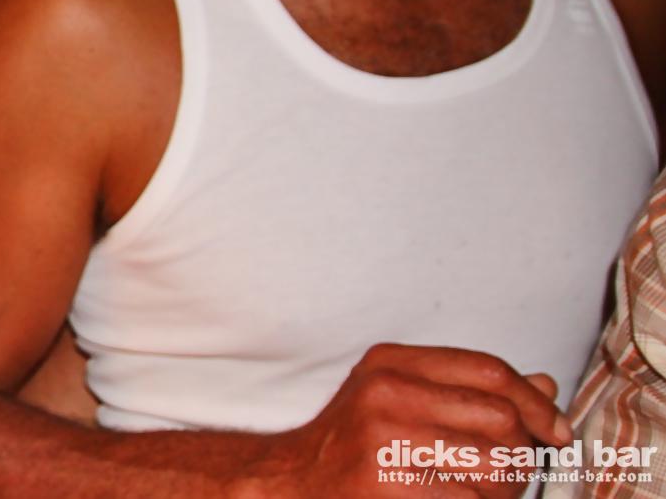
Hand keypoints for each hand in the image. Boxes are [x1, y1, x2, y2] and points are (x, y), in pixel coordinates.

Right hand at [248, 343, 568, 498]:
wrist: (292, 483)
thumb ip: (467, 391)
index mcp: (391, 363)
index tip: (555, 432)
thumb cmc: (353, 446)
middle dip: (522, 455)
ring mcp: (386, 439)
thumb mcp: (400, 399)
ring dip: (508, 490)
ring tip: (484, 495)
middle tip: (511, 476)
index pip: (491, 371)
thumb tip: (545, 389)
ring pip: (497, 466)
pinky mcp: (390, 485)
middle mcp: (387, 393)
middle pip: (501, 419)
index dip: (535, 404)